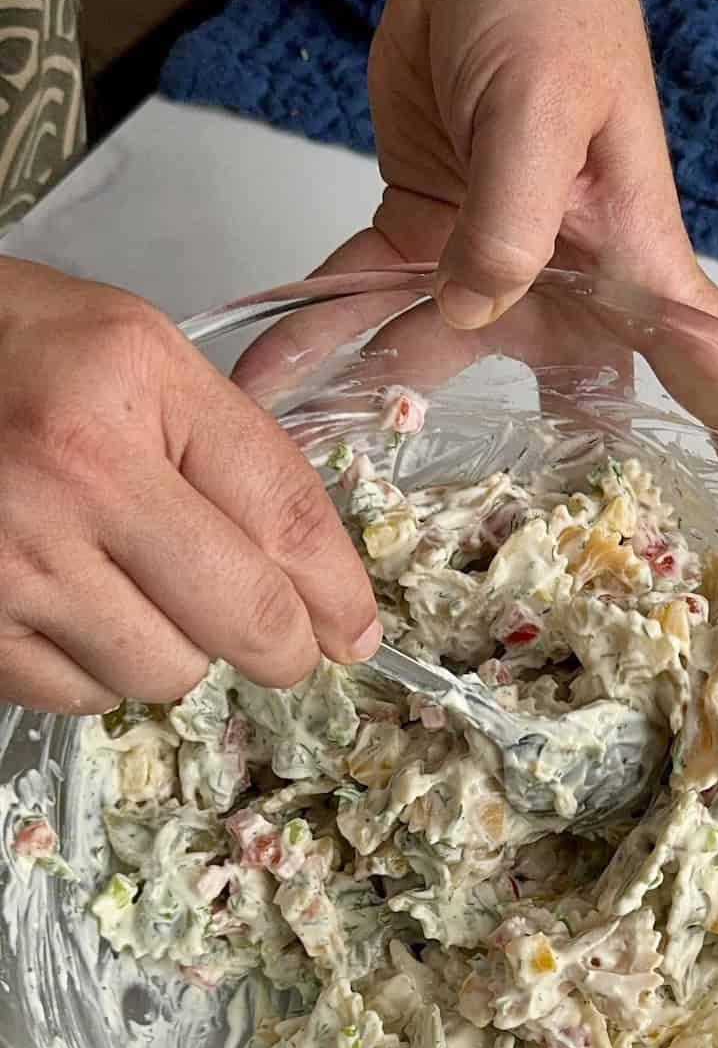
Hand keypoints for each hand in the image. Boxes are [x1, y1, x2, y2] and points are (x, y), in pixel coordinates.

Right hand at [0, 259, 380, 714]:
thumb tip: (313, 580)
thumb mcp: (134, 357)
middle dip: (283, 649)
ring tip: (136, 592)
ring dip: (175, 651)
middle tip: (282, 648)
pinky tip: (76, 611)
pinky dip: (96, 671)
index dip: (339, 592)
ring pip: (166, 673)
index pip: (285, 515)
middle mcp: (74, 472)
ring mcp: (12, 555)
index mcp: (133, 385)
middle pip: (245, 618)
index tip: (353, 631)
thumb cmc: (4, 352)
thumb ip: (231, 452)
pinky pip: (81, 695)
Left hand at [306, 0, 717, 518]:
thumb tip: (469, 314)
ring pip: (444, 362)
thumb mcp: (542, 114)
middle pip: (578, 404)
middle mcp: (571, 281)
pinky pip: (366, 295)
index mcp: (634, 260)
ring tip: (331, 482)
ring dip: (387, 410)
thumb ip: (510, 225)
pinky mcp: (423, 231)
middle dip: (555, 483)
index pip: (717, 371)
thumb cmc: (547, 2)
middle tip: (527, 569)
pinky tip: (274, 376)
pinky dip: (318, 331)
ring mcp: (494, 264)